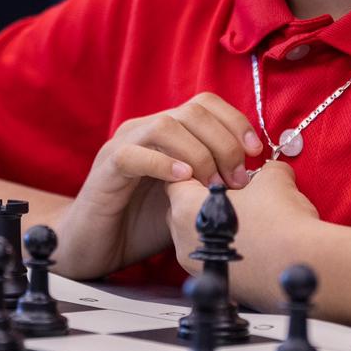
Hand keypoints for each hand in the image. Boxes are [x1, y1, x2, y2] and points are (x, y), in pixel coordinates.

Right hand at [50, 92, 262, 278]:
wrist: (94, 246)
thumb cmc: (141, 224)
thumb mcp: (188, 200)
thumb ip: (213, 185)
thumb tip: (256, 184)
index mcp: (167, 132)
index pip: (205, 105)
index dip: (235, 121)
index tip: (255, 154)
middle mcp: (146, 129)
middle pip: (192, 111)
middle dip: (224, 142)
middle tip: (236, 180)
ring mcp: (124, 145)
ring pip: (166, 126)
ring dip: (199, 154)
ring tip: (212, 185)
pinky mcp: (107, 168)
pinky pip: (134, 154)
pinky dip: (163, 164)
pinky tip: (183, 181)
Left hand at [166, 161, 318, 278]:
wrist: (304, 266)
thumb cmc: (281, 223)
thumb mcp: (273, 180)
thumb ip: (264, 170)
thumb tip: (269, 170)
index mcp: (186, 208)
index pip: (176, 180)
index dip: (199, 171)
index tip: (219, 172)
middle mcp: (183, 241)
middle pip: (182, 210)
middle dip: (205, 200)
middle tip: (235, 195)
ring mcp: (198, 268)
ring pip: (197, 238)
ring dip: (217, 227)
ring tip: (249, 221)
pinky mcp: (218, 286)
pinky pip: (214, 259)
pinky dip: (228, 249)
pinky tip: (254, 244)